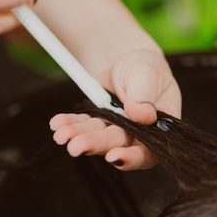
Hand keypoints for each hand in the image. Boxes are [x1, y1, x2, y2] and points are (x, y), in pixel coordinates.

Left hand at [50, 49, 181, 170]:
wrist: (126, 59)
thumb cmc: (146, 68)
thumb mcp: (148, 75)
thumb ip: (145, 95)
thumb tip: (143, 116)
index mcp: (158, 128)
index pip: (149, 150)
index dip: (133, 157)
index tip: (113, 156)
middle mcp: (137, 133)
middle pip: (117, 142)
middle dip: (96, 144)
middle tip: (76, 146)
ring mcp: (116, 128)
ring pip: (97, 135)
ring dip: (79, 135)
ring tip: (61, 135)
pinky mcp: (98, 120)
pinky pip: (83, 123)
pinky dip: (71, 123)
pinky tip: (58, 123)